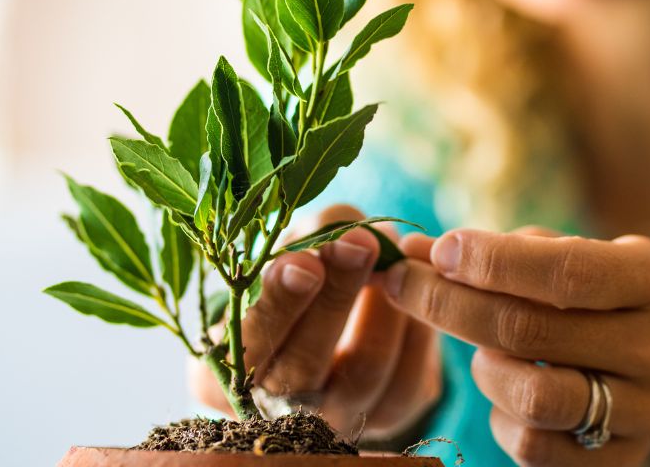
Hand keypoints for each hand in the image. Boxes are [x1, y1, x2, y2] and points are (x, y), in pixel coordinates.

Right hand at [190, 204, 442, 437]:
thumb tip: (345, 230)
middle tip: (359, 245)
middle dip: (334, 299)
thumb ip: (309, 237)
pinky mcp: (389, 414)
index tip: (304, 262)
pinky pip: (410, 380)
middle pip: (304, 366)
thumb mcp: (289, 251)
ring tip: (393, 254)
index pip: (248, 346)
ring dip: (383, 308)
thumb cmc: (297, 275)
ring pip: (364, 373)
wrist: (339, 312)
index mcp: (230, 372)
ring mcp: (335, 419)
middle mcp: (279, 409)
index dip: (277, 304)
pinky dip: (418, 329)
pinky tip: (418, 285)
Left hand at [377, 227, 649, 465]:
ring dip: (484, 369)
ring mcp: (643, 413)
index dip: (492, 261)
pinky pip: (535, 448)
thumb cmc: (582, 296)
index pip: (566, 271)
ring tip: (481, 352)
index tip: (438, 250)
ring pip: (534, 398)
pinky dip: (501, 417)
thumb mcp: (557, 257)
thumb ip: (493, 253)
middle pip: (532, 332)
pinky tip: (505, 391)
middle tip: (403, 284)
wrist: (638, 366)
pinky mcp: (617, 462)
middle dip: (450, 305)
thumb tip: (415, 253)